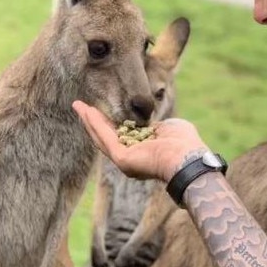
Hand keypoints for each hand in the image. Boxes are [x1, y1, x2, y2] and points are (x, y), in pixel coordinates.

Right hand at [72, 100, 208, 182]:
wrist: (188, 156)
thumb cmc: (184, 143)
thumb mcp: (168, 127)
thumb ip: (155, 125)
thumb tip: (150, 123)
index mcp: (142, 151)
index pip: (120, 135)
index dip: (107, 122)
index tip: (98, 110)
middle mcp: (131, 158)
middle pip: (105, 136)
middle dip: (92, 120)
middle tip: (80, 106)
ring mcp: (125, 160)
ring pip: (101, 137)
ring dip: (89, 121)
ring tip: (78, 106)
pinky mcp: (122, 159)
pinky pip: (105, 138)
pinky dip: (95, 124)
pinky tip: (88, 112)